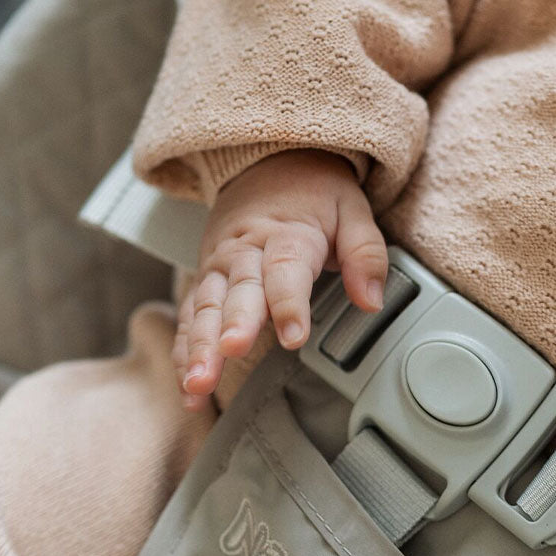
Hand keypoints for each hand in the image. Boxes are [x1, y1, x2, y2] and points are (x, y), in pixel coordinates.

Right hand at [174, 148, 387, 409]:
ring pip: (205, 309)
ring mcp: (218, 269)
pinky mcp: (204, 284)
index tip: (295, 337)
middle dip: (233, 324)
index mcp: (286, 234)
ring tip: (199, 383)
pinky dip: (184, 355)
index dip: (289, 305)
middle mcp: (244, 252)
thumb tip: (371, 300)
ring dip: (199, 347)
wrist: (267, 163)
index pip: (286, 271)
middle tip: (232, 350)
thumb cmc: (313, 195)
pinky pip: (189, 321)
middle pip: (237, 292)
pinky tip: (189, 391)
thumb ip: (364, 254)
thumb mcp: (352, 210)